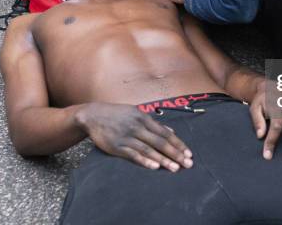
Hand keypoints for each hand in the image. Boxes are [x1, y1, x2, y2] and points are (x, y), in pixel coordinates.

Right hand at [76, 103, 192, 171]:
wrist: (93, 116)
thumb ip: (154, 123)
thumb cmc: (117, 115)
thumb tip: (171, 131)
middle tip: (188, 163)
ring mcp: (127, 137)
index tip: (188, 153)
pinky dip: (145, 160)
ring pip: (149, 150)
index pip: (165, 133)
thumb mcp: (136, 113)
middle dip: (176, 153)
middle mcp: (137, 127)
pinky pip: (133, 155)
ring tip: (175, 168)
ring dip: (164, 160)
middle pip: (160, 142)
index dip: (178, 143)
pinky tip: (155, 167)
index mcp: (144, 118)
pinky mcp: (117, 146)